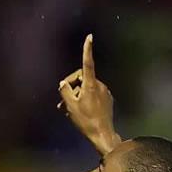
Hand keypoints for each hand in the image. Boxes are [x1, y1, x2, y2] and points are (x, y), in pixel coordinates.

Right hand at [58, 34, 122, 155]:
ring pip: (87, 88)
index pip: (87, 63)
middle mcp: (100, 86)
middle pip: (82, 79)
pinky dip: (86, 100)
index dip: (87, 49)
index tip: (90, 37)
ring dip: (78, 96)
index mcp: (91, 85)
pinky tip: (81, 112)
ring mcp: (105, 93)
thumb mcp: (70, 106)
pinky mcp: (108, 100)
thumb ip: (65, 91)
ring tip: (69, 110)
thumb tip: (63, 83)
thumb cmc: (86, 121)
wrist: (103, 135)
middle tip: (62, 102)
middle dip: (72, 87)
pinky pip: (94, 95)